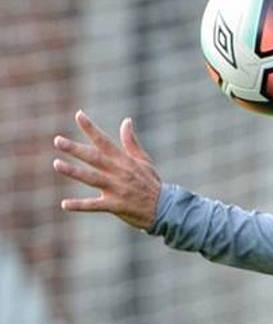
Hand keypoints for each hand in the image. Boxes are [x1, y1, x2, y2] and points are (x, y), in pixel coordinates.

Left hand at [53, 110, 160, 229]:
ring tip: (57, 164)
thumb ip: (131, 142)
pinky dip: (80, 205)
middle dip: (76, 149)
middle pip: (94, 158)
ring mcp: (117, 189)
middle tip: (58, 140)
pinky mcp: (116, 205)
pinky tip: (65, 204)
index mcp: (124, 161)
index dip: (91, 128)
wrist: (165, 208)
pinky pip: (95, 205)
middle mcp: (119, 172)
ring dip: (74, 171)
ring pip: (92, 178)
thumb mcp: (144, 160)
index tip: (79, 115)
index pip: (105, 141)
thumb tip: (126, 121)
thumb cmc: (151, 183)